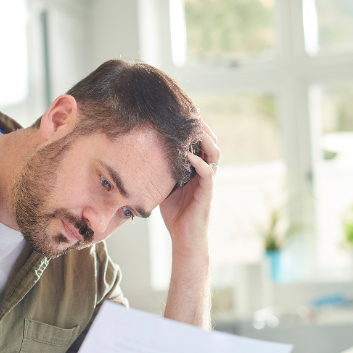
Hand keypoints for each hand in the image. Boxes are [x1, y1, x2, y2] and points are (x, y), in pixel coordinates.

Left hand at [160, 120, 219, 255]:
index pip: (200, 142)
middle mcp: (205, 171)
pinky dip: (199, 162)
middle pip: (210, 141)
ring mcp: (208, 181)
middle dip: (201, 127)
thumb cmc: (174, 214)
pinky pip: (208, 172)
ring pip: (214, 152)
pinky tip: (188, 155)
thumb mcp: (163, 186)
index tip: (181, 115)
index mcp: (196, 168)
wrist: (184, 238)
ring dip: (205, 139)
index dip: (194, 128)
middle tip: (189, 115)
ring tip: (193, 129)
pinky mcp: (208, 192)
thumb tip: (138, 156)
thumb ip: (159, 171)